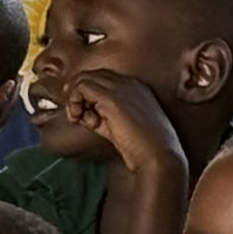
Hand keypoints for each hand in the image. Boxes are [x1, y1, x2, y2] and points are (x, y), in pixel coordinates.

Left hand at [59, 69, 184, 179]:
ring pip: (83, 78)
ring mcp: (121, 87)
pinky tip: (80, 118)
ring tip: (79, 119)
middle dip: (77, 96)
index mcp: (135, 89)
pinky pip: (81, 87)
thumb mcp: (118, 128)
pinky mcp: (112, 97)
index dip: (87, 97)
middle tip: (77, 117)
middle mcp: (128, 83)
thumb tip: (81, 113)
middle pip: (90, 76)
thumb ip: (101, 116)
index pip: (101, 80)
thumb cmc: (142, 149)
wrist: (158, 157)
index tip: (86, 118)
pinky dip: (74, 102)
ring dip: (73, 99)